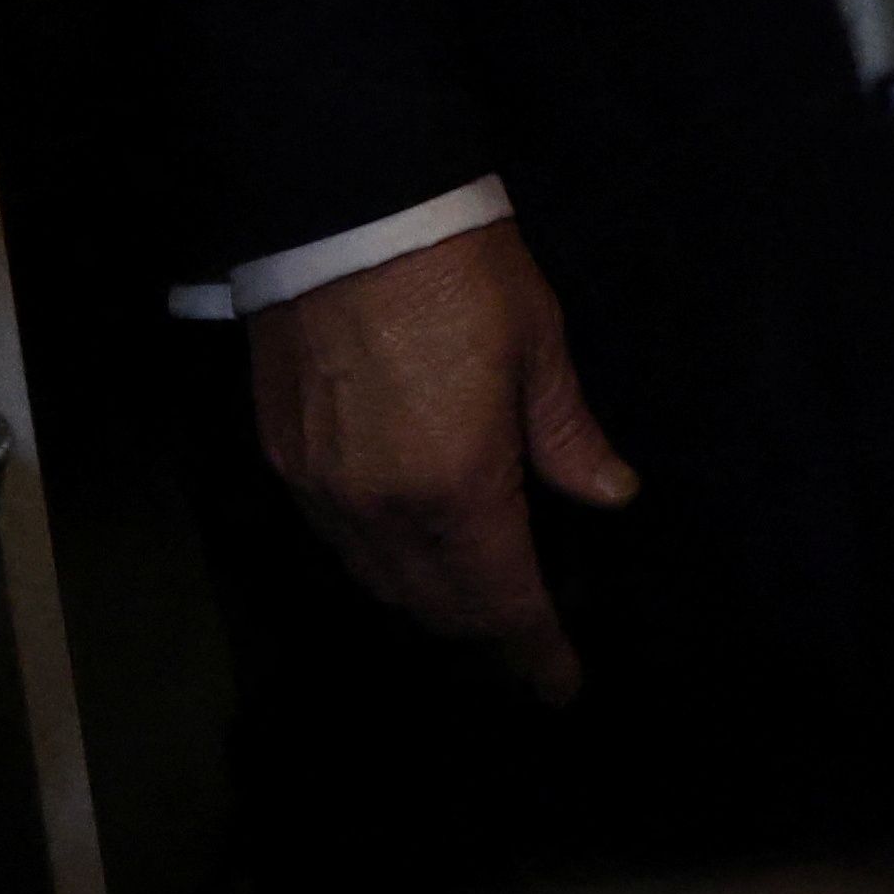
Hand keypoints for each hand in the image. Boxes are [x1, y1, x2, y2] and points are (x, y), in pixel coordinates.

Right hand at [249, 222, 634, 701]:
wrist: (345, 206)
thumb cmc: (458, 269)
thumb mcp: (538, 345)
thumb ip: (567, 434)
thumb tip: (610, 493)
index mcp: (459, 486)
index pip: (503, 599)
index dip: (536, 651)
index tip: (561, 687)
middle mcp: (383, 507)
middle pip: (435, 605)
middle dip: (484, 628)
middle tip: (523, 627)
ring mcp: (323, 487)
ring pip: (377, 581)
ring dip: (426, 598)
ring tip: (468, 589)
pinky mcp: (283, 456)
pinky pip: (335, 539)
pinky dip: (374, 556)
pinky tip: (402, 535)